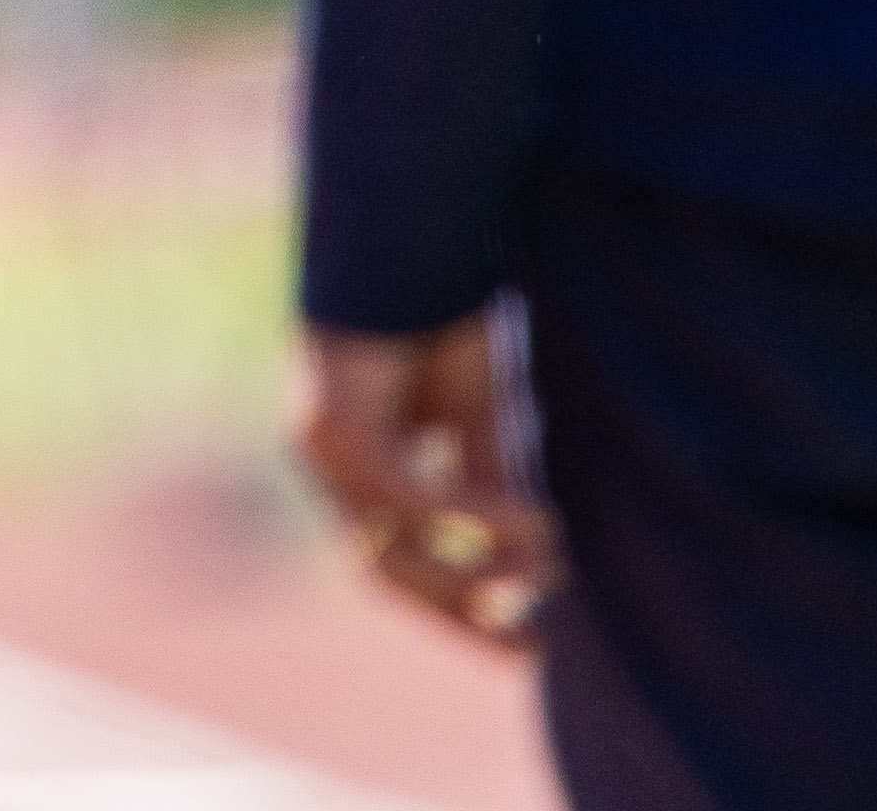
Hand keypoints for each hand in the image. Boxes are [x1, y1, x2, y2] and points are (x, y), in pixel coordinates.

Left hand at [296, 316, 558, 647]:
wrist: (410, 230)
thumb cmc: (441, 315)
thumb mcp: (479, 420)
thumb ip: (489, 486)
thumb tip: (532, 566)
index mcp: (359, 462)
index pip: (396, 564)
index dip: (458, 613)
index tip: (530, 646)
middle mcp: (329, 461)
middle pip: (385, 573)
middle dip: (462, 613)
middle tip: (536, 640)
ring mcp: (321, 444)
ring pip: (393, 547)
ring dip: (479, 565)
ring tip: (555, 556)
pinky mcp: (331, 421)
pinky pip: (408, 496)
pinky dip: (474, 515)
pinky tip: (536, 515)